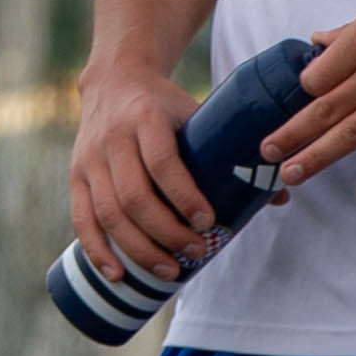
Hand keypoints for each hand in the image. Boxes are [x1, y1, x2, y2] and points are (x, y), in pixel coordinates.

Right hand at [66, 62, 219, 286]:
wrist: (114, 80)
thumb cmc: (165, 106)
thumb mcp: (195, 112)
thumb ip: (232, 150)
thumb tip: (279, 196)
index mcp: (146, 117)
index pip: (163, 162)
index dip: (185, 196)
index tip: (209, 221)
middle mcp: (113, 138)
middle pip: (134, 197)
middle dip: (166, 232)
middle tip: (195, 252)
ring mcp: (90, 158)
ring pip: (109, 213)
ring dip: (139, 249)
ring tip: (169, 271)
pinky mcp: (75, 175)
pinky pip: (82, 219)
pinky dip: (98, 251)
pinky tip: (118, 275)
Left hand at [266, 0, 355, 201]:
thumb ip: (353, 30)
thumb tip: (320, 41)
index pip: (318, 76)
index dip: (305, 90)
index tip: (303, 101)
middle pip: (324, 108)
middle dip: (291, 133)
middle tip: (264, 154)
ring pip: (353, 132)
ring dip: (319, 156)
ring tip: (292, 176)